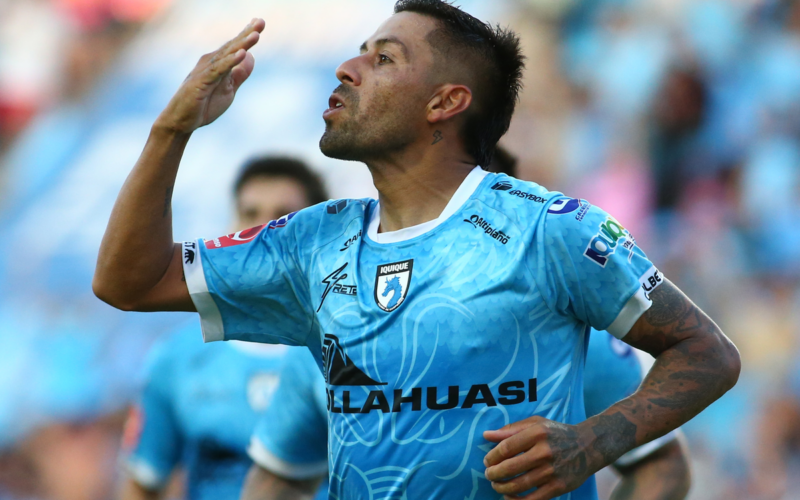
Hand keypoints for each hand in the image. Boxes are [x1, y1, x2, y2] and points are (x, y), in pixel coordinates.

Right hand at [155, 18, 265, 132]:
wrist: (181, 122)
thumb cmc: (203, 105)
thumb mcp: (228, 90)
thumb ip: (239, 74)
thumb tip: (251, 57)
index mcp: (218, 64)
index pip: (234, 47)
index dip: (247, 34)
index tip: (259, 22)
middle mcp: (210, 63)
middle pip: (232, 46)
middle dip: (247, 33)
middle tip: (261, 21)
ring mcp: (205, 71)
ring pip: (227, 55)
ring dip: (242, 45)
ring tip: (256, 35)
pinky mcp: (201, 82)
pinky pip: (218, 70)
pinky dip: (230, 62)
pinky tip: (241, 54)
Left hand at [483, 416, 595, 499]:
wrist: (588, 446)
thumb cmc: (556, 433)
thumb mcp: (535, 423)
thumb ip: (510, 429)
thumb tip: (486, 435)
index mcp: (537, 433)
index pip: (506, 447)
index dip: (492, 457)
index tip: (487, 461)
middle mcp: (545, 452)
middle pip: (510, 468)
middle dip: (493, 474)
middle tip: (489, 475)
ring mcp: (552, 471)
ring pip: (518, 485)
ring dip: (502, 488)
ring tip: (496, 485)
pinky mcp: (558, 487)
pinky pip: (532, 499)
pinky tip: (509, 497)